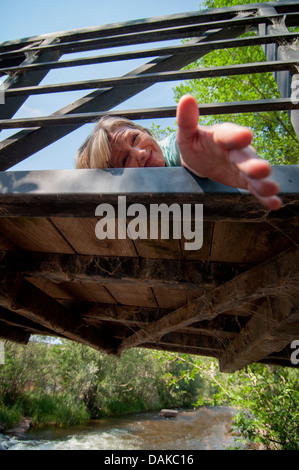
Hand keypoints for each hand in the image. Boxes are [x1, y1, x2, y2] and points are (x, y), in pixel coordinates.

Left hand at [176, 94, 281, 209]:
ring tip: (271, 189)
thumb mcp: (187, 133)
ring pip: (254, 174)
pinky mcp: (244, 180)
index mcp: (221, 136)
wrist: (202, 158)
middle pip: (246, 156)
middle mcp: (236, 150)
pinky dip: (265, 196)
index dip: (236, 135)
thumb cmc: (195, 143)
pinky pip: (255, 188)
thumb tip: (186, 99)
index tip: (246, 135)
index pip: (228, 134)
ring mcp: (242, 166)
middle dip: (253, 163)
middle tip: (262, 169)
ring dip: (263, 182)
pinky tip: (274, 203)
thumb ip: (186, 120)